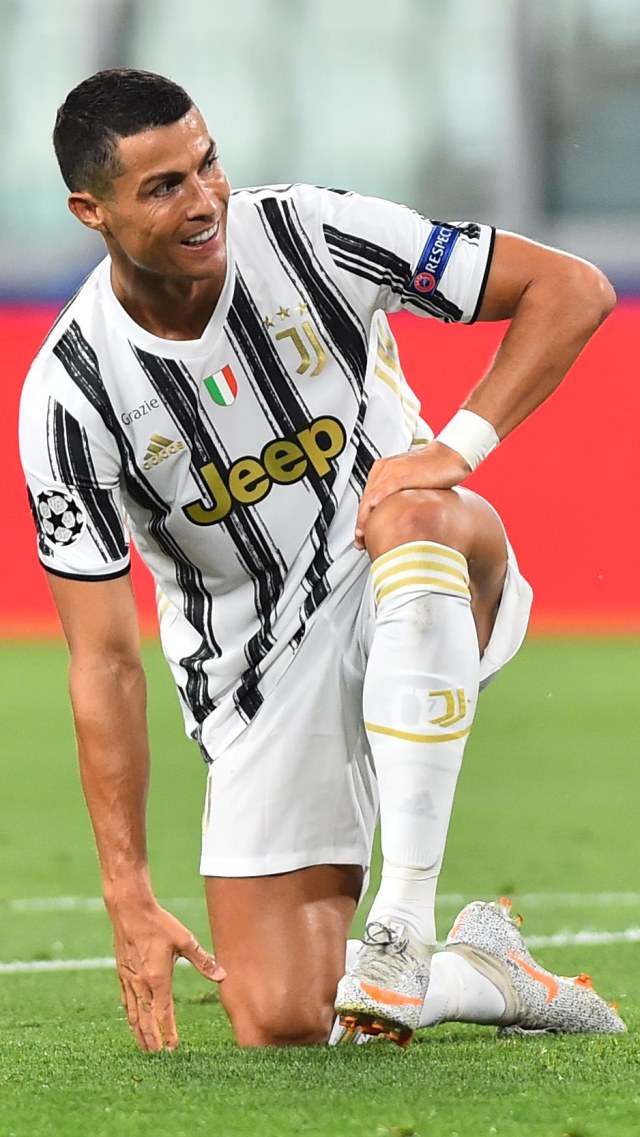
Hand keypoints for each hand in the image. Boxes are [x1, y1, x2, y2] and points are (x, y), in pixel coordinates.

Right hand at [110, 899, 225, 1051]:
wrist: (129, 909)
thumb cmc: (159, 923)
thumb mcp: (185, 940)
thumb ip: (203, 961)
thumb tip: (222, 975)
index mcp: (159, 979)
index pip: (165, 1014)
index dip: (169, 1033)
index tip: (174, 1049)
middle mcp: (142, 984)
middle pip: (146, 1021)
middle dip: (153, 1041)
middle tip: (158, 1059)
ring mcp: (129, 980)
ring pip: (133, 1015)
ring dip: (139, 1033)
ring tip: (145, 1049)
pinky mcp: (122, 973)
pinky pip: (125, 1002)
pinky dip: (129, 1016)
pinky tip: (131, 1021)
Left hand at [355, 442, 470, 548]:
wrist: (451, 455)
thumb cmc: (434, 469)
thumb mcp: (410, 485)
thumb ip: (398, 498)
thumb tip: (394, 518)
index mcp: (383, 470)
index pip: (366, 498)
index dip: (362, 519)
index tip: (360, 535)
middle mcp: (384, 469)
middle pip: (365, 500)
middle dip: (360, 522)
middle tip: (359, 541)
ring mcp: (392, 470)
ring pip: (371, 496)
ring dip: (365, 517)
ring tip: (363, 535)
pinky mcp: (403, 472)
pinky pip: (386, 487)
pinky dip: (378, 499)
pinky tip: (374, 510)